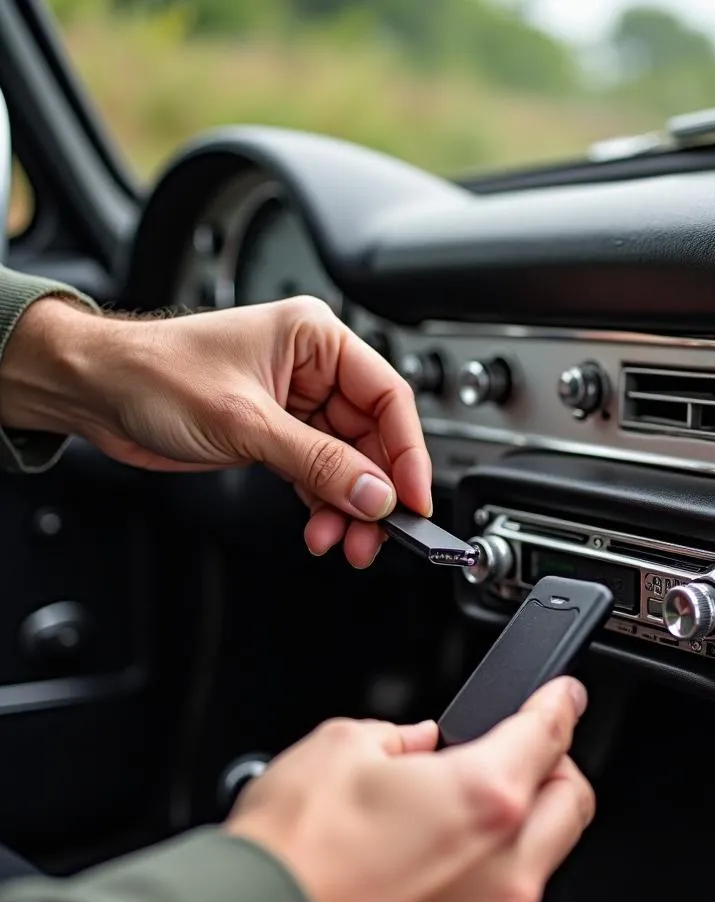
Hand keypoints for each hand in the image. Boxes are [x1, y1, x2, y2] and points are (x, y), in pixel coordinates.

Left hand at [0, 295, 430, 566]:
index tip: (413, 499)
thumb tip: (374, 493)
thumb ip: (318, 462)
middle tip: (377, 533)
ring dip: (349, 507)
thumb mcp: (246, 421)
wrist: (93, 390)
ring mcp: (296, 406)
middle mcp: (313, 370)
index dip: (407, 452)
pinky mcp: (276, 436)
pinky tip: (320, 529)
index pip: (387, 396)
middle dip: (374, 491)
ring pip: (348, 464)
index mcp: (316, 340)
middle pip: (373, 438)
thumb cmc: (152, 373)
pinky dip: (323, 506)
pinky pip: (319, 476)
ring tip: (344, 541)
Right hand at [226, 676, 593, 901]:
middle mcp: (504, 870)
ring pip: (542, 865)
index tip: (562, 696)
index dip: (560, 703)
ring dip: (522, 832)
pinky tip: (430, 872)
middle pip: (573, 804)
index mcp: (485, 797)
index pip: (551, 734)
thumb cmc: (288, 858)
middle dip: (557, 771)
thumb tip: (417, 746)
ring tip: (458, 818)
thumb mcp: (339, 747)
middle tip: (522, 757)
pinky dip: (483, 885)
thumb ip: (398, 737)